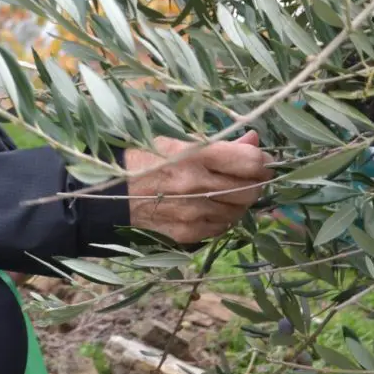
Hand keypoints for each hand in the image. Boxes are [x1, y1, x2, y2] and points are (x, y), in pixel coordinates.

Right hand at [124, 131, 267, 244]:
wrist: (111, 194)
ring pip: (240, 211)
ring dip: (239, 200)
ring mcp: (194, 213)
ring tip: (224, 190)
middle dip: (255, 182)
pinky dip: (223, 216)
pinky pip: (223, 227)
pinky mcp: (189, 234)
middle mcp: (197, 186)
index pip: (251, 162)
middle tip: (246, 175)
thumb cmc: (146, 158)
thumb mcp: (180, 142)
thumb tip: (254, 139)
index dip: (262, 160)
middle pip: (251, 189)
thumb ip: (221, 143)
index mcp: (195, 155)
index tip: (259, 158)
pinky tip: (209, 206)